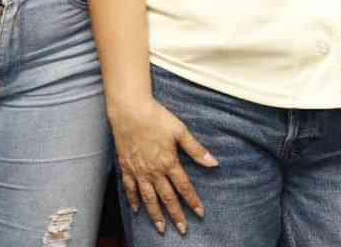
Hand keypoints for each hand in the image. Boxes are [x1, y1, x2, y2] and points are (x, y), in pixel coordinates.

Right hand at [109, 96, 218, 235]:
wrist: (129, 110)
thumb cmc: (156, 117)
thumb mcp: (180, 130)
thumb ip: (196, 149)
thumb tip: (214, 163)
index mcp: (169, 162)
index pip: (184, 187)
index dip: (193, 201)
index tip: (200, 213)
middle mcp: (154, 171)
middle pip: (167, 198)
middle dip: (176, 215)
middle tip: (183, 230)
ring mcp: (139, 170)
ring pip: (148, 198)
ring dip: (156, 214)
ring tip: (161, 228)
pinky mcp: (126, 166)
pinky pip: (130, 188)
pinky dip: (133, 200)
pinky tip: (137, 209)